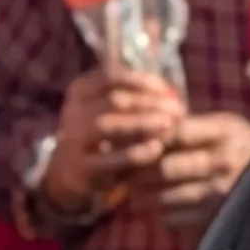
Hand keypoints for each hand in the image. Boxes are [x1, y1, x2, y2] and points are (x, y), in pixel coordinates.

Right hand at [39, 66, 183, 215]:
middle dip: (149, 103)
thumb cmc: (101, 135)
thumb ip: (133, 97)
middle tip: (178, 110)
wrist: (71, 173)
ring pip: (109, 126)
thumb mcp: (109, 109)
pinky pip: (110, 159)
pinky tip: (156, 149)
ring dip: (143, 124)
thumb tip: (171, 93)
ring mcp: (74, 141)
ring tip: (169, 125)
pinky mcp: (82, 169)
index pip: (111, 75)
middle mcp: (73, 112)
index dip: (142, 81)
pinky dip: (136, 153)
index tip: (168, 90)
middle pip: (114, 100)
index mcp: (80, 90)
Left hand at [132, 110, 249, 226]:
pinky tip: (155, 210)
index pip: (175, 132)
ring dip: (144, 197)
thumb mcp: (225, 127)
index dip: (150, 137)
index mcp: (225, 130)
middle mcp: (223, 161)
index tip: (135, 141)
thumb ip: (192, 125)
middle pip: (166, 167)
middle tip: (124, 173)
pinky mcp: (216, 218)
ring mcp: (220, 193)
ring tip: (132, 193)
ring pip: (167, 196)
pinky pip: (176, 219)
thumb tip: (147, 124)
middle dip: (140, 171)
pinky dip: (161, 215)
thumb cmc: (242, 148)